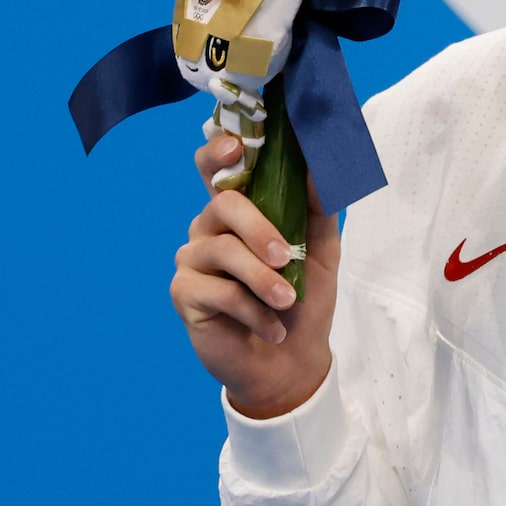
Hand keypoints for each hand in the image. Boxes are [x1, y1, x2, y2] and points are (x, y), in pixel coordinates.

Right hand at [171, 133, 338, 419]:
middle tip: (288, 258)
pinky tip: (271, 327)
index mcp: (241, 211)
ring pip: (222, 250)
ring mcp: (193, 260)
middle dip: (260, 229)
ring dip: (263, 279)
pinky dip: (253, 310)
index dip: (220, 151)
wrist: (291, 360)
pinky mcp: (184, 293)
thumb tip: (320, 169)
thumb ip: (318, 207)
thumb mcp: (321, 250)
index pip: (218, 169)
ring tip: (288, 301)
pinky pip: (217, 290)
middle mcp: (210, 229)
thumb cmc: (304, 299)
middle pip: (223, 204)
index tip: (236, 146)